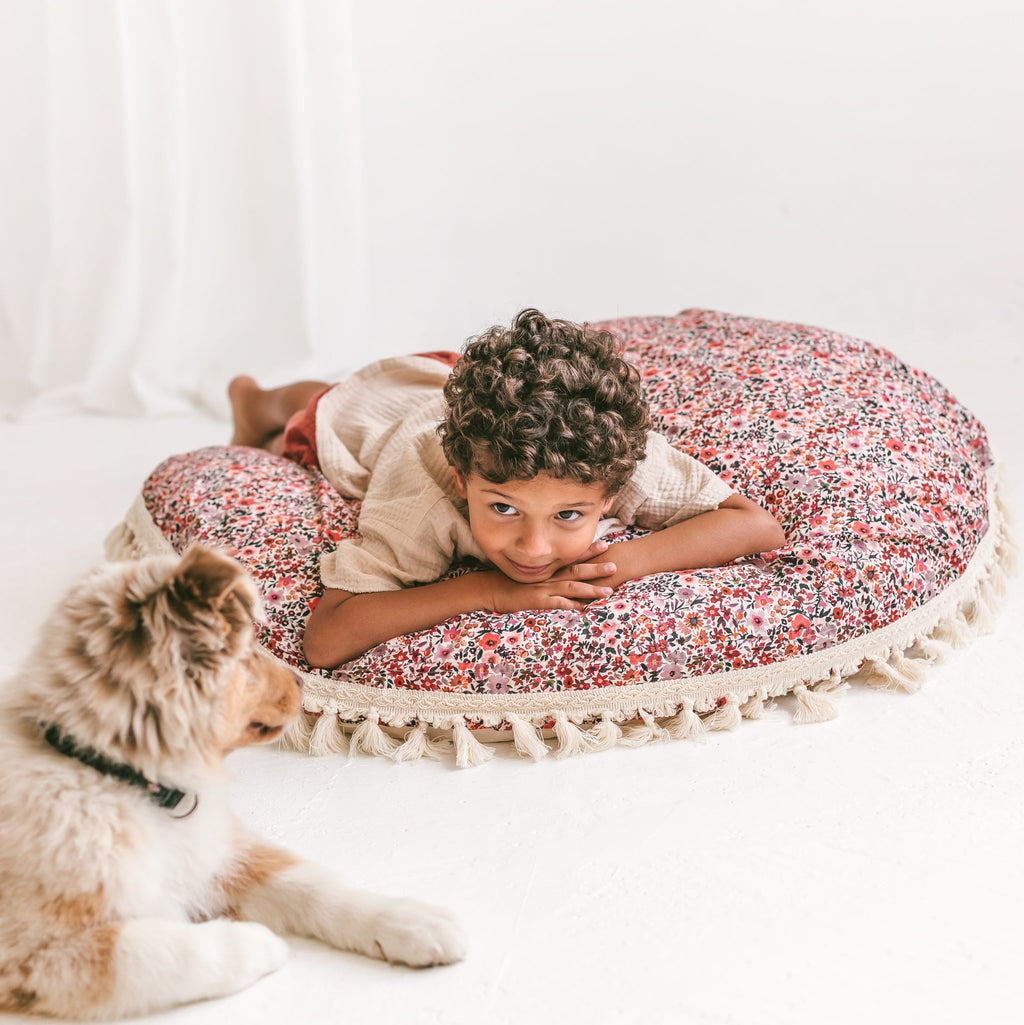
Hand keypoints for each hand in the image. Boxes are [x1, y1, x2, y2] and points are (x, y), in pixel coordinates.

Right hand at [483, 546, 617, 613]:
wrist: (489, 589)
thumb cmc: (508, 581)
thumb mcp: (528, 573)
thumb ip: (544, 571)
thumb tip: (559, 574)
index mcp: (547, 567)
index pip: (571, 557)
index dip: (588, 551)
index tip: (605, 544)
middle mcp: (548, 575)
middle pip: (576, 569)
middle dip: (596, 567)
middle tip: (614, 564)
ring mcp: (543, 587)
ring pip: (571, 586)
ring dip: (590, 589)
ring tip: (608, 591)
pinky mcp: (536, 600)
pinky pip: (556, 603)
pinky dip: (570, 605)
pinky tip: (583, 609)